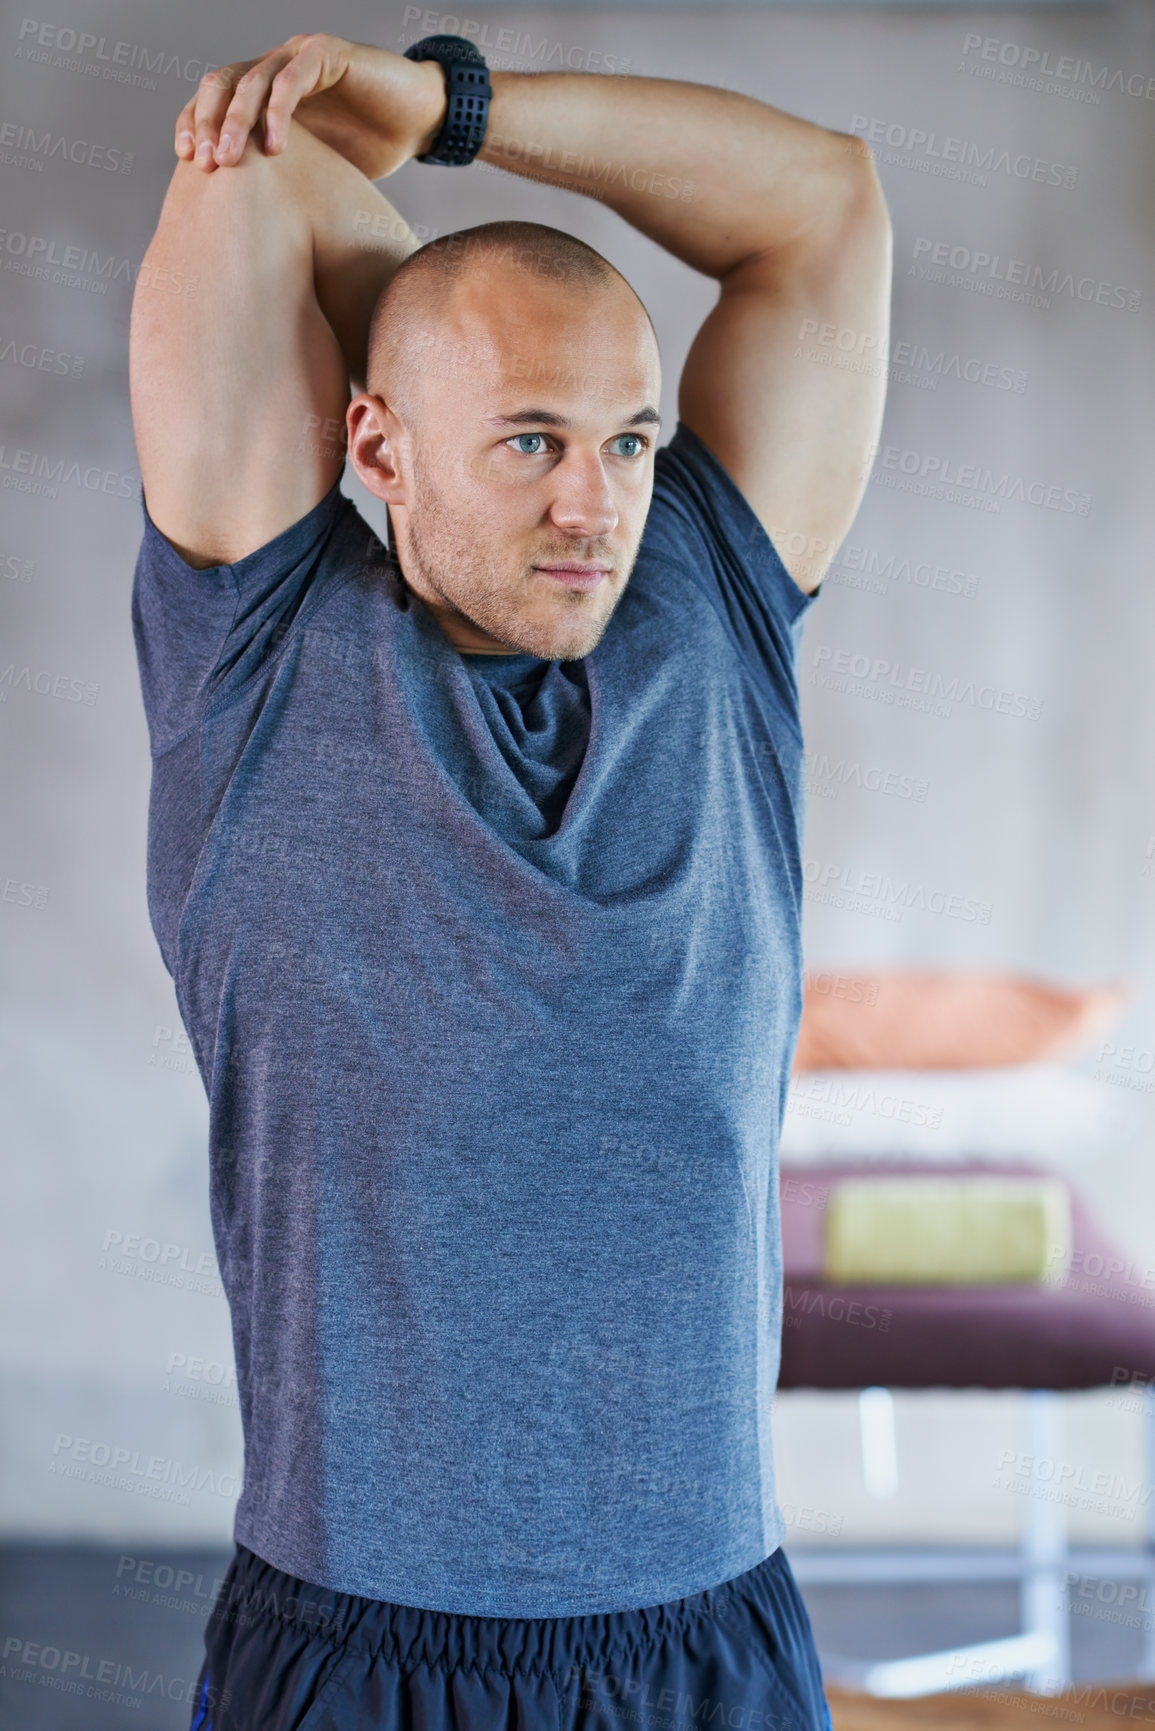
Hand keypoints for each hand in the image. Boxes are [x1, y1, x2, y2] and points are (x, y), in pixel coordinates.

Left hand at [174, 33, 447, 180]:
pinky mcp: (327, 54)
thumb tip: (245, 226)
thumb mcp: (313, 171)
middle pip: (221, 84)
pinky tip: (275, 148)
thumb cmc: (371, 148)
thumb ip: (278, 180)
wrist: (420, 120)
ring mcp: (299, 57)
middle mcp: (275, 68)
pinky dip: (278, 112)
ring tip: (228, 159)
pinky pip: (292, 79)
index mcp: (264, 92)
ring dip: (235, 121)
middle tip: (203, 162)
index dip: (195, 123)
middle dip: (206, 123)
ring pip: (250, 80)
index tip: (188, 159)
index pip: (214, 99)